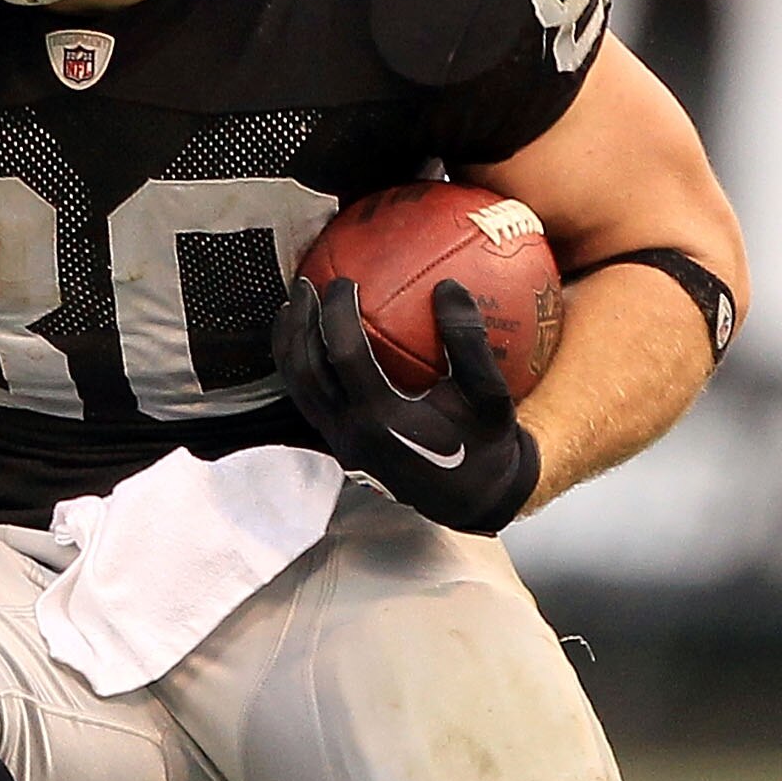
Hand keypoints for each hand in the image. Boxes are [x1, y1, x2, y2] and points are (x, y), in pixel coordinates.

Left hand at [274, 276, 540, 532]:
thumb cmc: (485, 445)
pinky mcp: (340, 447)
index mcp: (383, 421)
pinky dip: (301, 366)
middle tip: (305, 283)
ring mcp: (341, 443)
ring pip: (298, 388)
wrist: (473, 499)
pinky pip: (308, 400)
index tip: (344, 281)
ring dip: (290, 345)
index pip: (344, 355)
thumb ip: (469, 343)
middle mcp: (352, 434)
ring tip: (292, 307)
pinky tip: (310, 342)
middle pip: (305, 370)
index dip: (336, 313)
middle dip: (299, 323)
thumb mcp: (490, 396)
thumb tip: (448, 286)